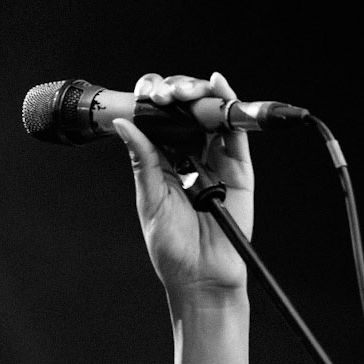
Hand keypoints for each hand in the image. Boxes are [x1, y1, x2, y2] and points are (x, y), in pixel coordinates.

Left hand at [115, 71, 252, 301]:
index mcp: (164, 163)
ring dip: (198, 94)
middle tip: (164, 94)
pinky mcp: (239, 170)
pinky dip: (229, 106)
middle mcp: (190, 158)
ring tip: (184, 90)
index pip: (159, 121)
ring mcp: (216, 161)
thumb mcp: (151, 199)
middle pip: (186, 111)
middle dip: (175, 93)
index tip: (144, 95)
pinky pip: (236, 133)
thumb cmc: (173, 248)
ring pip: (210, 115)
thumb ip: (143, 160)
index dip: (153, 102)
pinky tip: (218, 85)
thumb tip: (125, 124)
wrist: (202, 278)